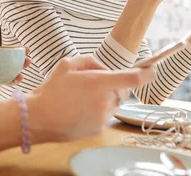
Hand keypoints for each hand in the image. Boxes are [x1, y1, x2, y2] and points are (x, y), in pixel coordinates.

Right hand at [26, 56, 154, 142]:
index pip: (132, 78)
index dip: (146, 74)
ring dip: (105, 99)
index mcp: (98, 82)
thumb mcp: (66, 65)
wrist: (39, 118)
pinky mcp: (99, 129)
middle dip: (114, 86)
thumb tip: (103, 67)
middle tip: (94, 85)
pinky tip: (80, 110)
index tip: (151, 71)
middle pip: (123, 91)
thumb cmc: (51, 91)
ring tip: (82, 99)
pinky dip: (98, 111)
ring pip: (114, 104)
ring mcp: (103, 117)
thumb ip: (89, 61)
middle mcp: (104, 101)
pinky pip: (106, 116)